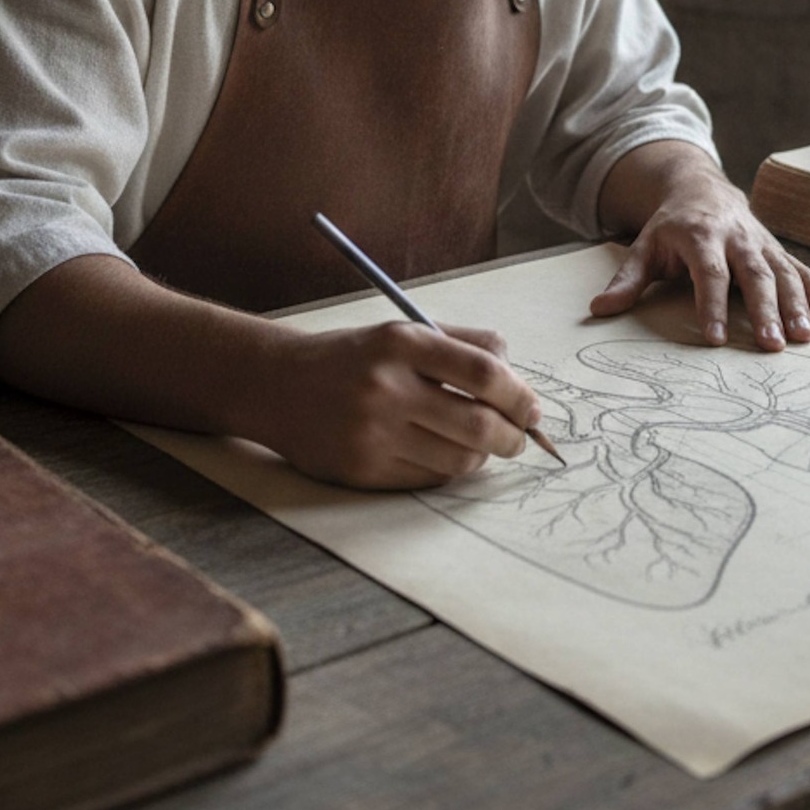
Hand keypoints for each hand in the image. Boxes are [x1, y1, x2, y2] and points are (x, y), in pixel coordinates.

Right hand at [257, 319, 543, 489]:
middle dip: (513, 436)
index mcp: (402, 342)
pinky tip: (447, 456)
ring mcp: (372, 432)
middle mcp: (386, 386)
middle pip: (478, 422)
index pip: (483, 372)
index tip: (533, 408)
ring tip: (484, 446)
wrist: (277, 386)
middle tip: (521, 438)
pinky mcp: (362, 469)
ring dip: (483, 456)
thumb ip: (462, 345)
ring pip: (458, 457)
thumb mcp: (402, 332)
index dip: (519, 394)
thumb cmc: (354, 358)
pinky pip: (429, 478)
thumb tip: (517, 376)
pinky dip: (449, 470)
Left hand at [592, 146, 809, 349]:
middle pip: (754, 274)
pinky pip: (802, 270)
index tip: (715, 339)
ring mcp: (762, 243)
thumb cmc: (670, 227)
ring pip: (784, 272)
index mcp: (700, 236)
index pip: (709, 274)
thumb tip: (599, 309)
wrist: (702, 189)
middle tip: (772, 345)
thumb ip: (627, 280)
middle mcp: (736, 237)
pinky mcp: (778, 250)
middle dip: (765, 310)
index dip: (712, 306)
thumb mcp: (644, 247)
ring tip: (805, 338)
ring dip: (797, 305)